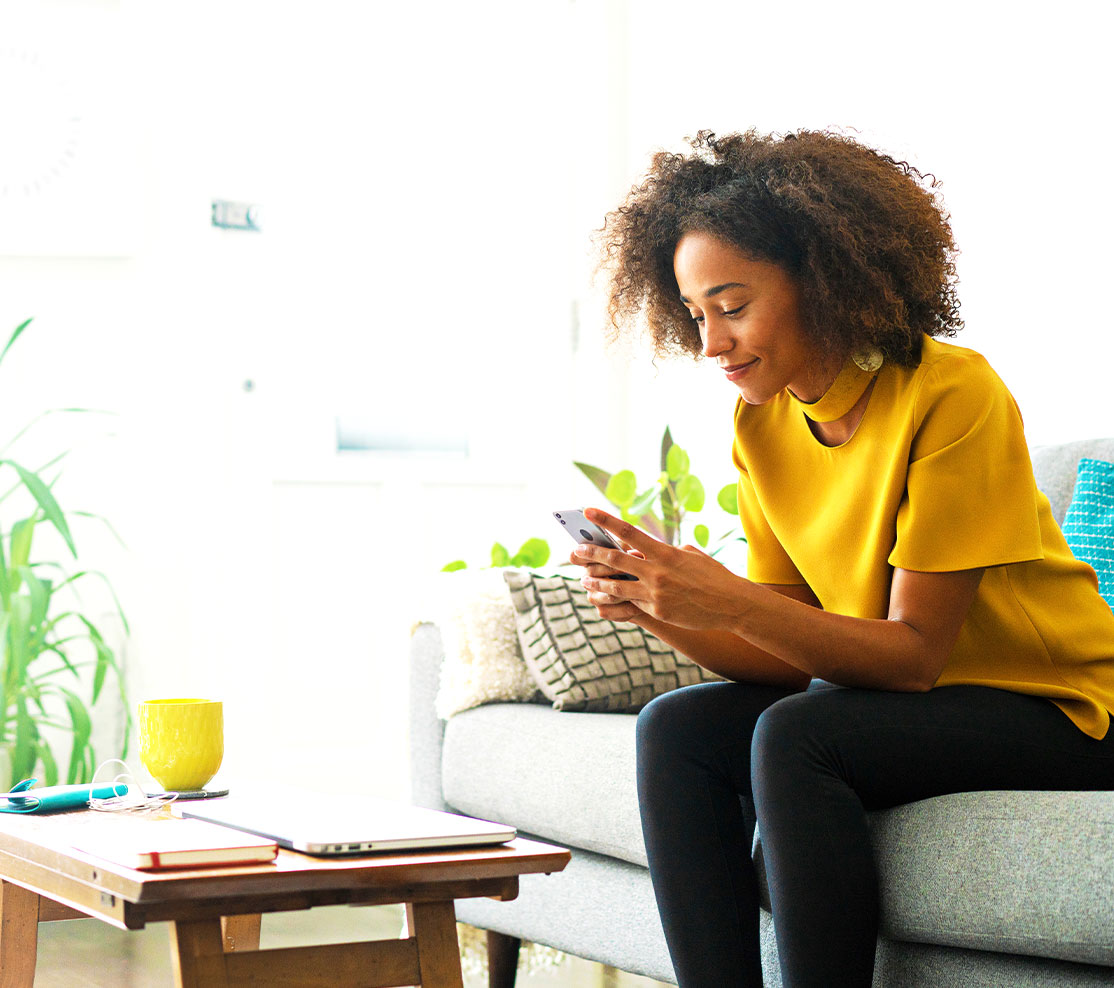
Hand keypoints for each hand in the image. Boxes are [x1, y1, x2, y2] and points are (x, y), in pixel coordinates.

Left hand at [570, 508, 749, 629]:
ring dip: (596, 582)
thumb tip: (649, 551)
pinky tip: (603, 599)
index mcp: (665, 552)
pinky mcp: (657, 611)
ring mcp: (655, 593)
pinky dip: (616, 600)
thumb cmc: (713, 575)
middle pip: (615, 559)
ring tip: (584, 580)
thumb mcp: (691, 555)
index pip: (628, 532)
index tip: (587, 511)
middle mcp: (657, 571)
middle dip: (591, 554)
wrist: (731, 604)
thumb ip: (667, 552)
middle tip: (574, 552)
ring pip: (616, 586)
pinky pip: (631, 604)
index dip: (605, 521)